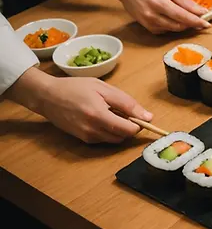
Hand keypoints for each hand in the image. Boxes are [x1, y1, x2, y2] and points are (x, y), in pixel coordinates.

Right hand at [8, 68, 150, 143]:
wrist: (47, 96)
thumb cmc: (75, 88)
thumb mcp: (103, 88)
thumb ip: (127, 103)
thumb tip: (148, 116)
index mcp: (99, 116)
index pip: (129, 131)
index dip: (139, 124)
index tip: (139, 115)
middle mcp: (93, 131)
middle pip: (123, 137)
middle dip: (129, 126)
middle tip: (122, 111)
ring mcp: (87, 137)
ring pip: (115, 140)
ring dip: (119, 129)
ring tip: (110, 112)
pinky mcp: (83, 140)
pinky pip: (104, 139)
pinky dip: (109, 131)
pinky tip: (102, 118)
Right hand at [115, 0, 209, 33]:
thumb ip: (184, 0)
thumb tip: (200, 11)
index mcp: (160, 3)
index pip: (183, 16)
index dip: (197, 22)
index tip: (208, 24)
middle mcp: (153, 15)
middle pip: (179, 26)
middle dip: (191, 24)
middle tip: (200, 20)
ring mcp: (148, 22)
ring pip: (172, 30)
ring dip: (182, 26)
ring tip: (188, 19)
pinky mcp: (145, 26)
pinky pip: (163, 30)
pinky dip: (171, 27)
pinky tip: (173, 19)